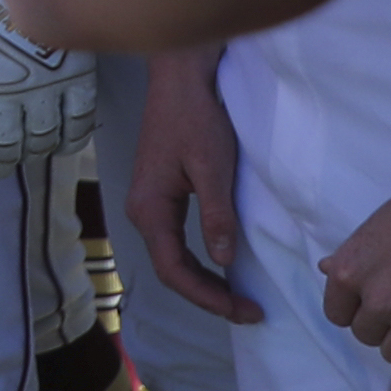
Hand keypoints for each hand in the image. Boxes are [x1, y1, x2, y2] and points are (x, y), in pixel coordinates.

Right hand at [124, 46, 261, 324]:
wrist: (180, 79)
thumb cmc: (195, 118)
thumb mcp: (212, 167)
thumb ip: (216, 216)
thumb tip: (223, 261)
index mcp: (150, 207)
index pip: (173, 270)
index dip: (208, 297)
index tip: (244, 311)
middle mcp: (143, 210)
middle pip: (170, 269)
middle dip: (207, 295)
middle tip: (248, 312)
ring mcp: (149, 202)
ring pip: (172, 256)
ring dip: (202, 281)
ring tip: (237, 298)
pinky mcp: (160, 194)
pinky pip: (175, 240)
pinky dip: (197, 261)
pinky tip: (220, 266)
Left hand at [320, 179, 390, 359]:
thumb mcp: (376, 228)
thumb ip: (352, 256)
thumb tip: (325, 268)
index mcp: (348, 268)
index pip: (336, 313)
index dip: (357, 309)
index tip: (376, 299)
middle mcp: (368, 294)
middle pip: (363, 333)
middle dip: (382, 324)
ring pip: (389, 350)